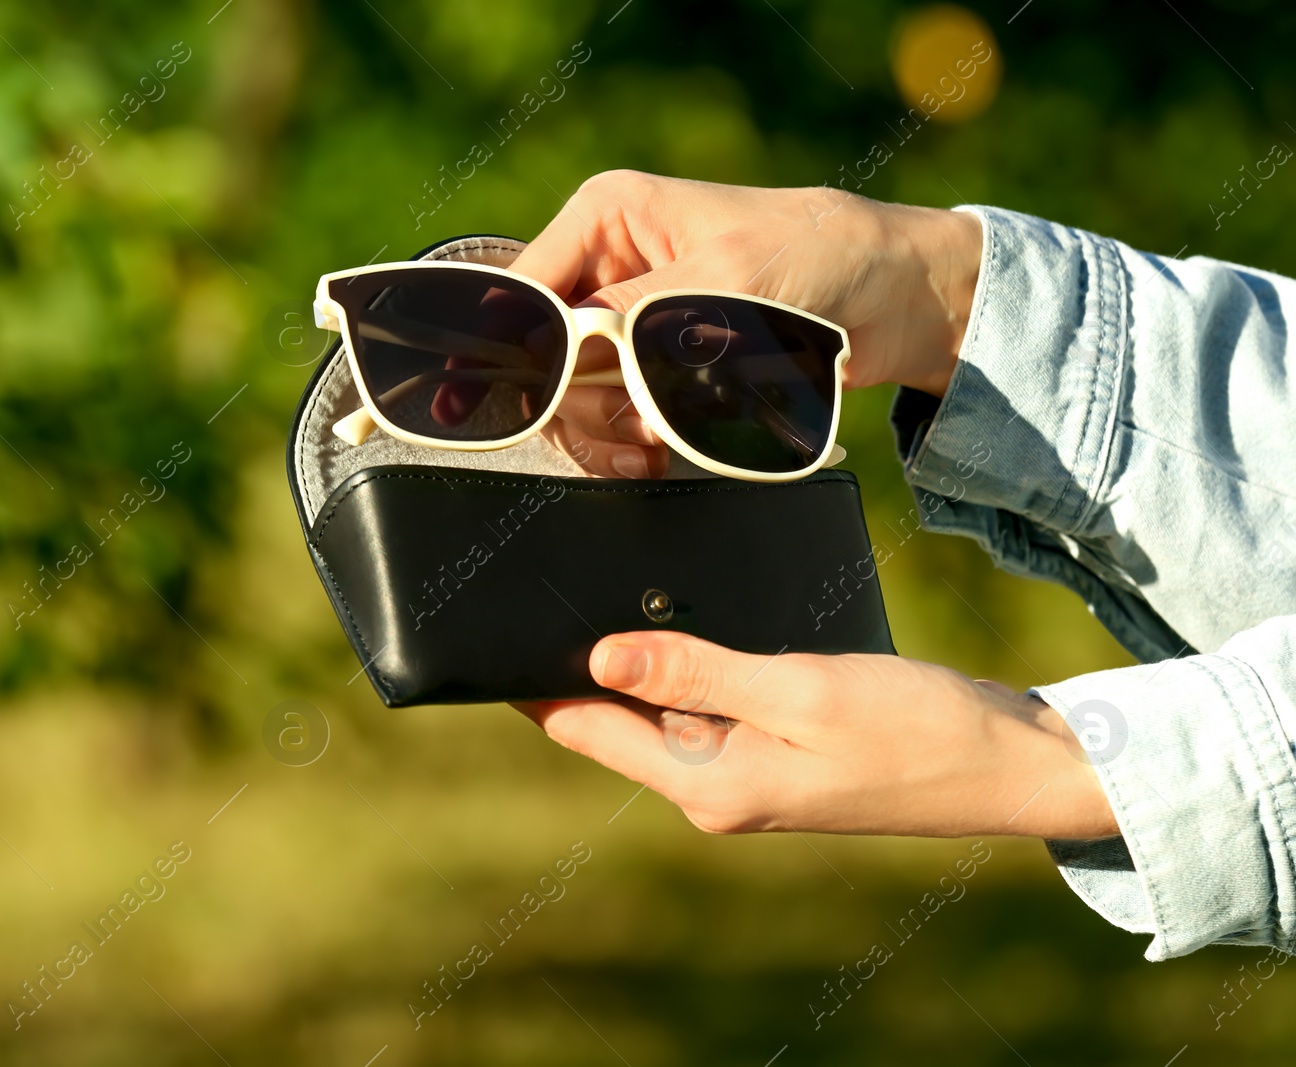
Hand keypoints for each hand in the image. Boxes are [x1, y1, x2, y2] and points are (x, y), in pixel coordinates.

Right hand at [509, 170, 982, 477]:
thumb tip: (565, 352)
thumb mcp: (722, 278)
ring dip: (606, 431)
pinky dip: (627, 444)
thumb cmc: (816, 255)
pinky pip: (612, 417)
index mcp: (606, 218)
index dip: (515, 352)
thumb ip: (635, 315)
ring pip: (572, 397)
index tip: (531, 406)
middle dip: (578, 403)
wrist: (889, 299)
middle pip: (542, 356)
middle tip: (630, 432)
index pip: (525, 291)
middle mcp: (605, 267)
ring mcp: (627, 322)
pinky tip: (657, 452)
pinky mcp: (655, 367)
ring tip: (653, 446)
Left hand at [519, 631, 1117, 840]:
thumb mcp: (797, 692)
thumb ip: (695, 673)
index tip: (490, 631)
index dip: (532, 685)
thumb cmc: (913, 730)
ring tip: (608, 581)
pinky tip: (693, 612)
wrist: (1006, 763)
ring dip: (641, 656)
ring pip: (665, 706)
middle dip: (584, 660)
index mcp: (706, 785)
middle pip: (617, 719)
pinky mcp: (777, 747)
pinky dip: (695, 661)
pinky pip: (712, 701)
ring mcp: (747, 771)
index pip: (586, 732)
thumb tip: (597, 660)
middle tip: (547, 580)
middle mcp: (715, 787)